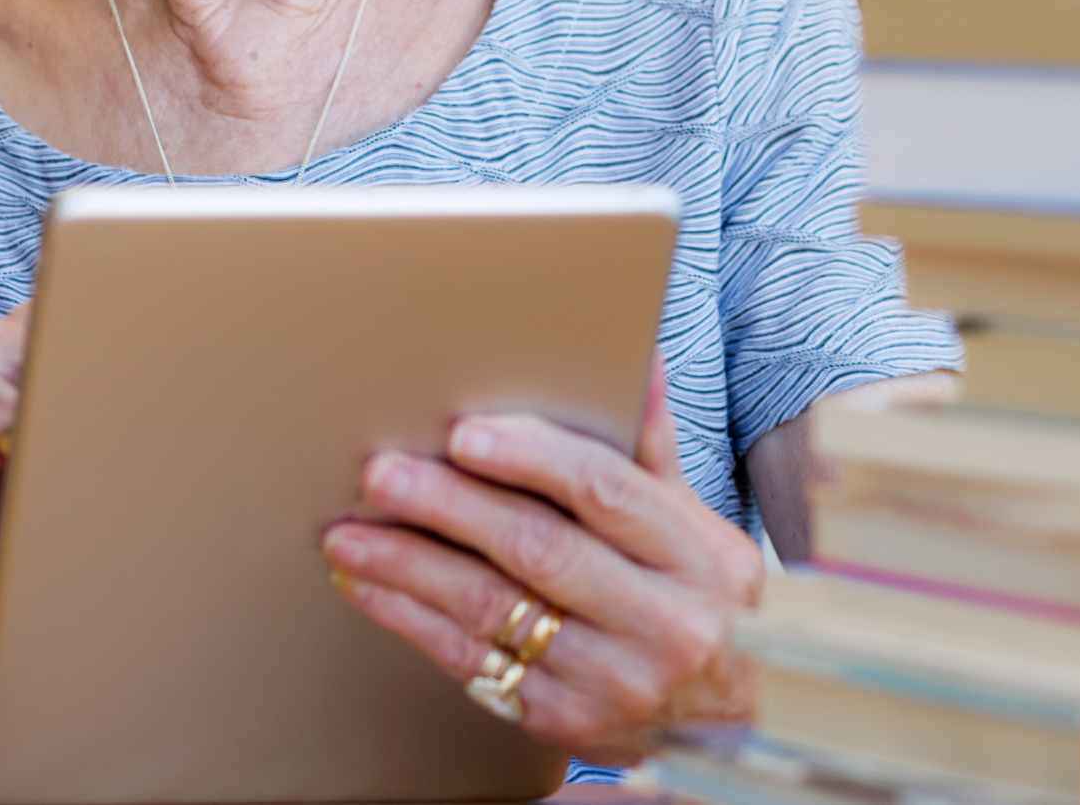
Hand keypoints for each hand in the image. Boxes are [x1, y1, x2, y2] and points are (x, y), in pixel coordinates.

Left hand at [320, 358, 761, 764]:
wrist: (731, 720)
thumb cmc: (695, 599)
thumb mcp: (693, 526)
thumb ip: (649, 449)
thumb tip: (636, 357)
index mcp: (699, 557)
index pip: (605, 489)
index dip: (529, 457)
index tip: (462, 434)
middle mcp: (664, 623)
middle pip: (538, 549)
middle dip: (448, 507)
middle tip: (380, 474)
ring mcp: (614, 680)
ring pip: (491, 608)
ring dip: (407, 566)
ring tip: (349, 532)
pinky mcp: (565, 723)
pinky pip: (471, 661)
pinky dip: (410, 618)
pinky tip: (369, 585)